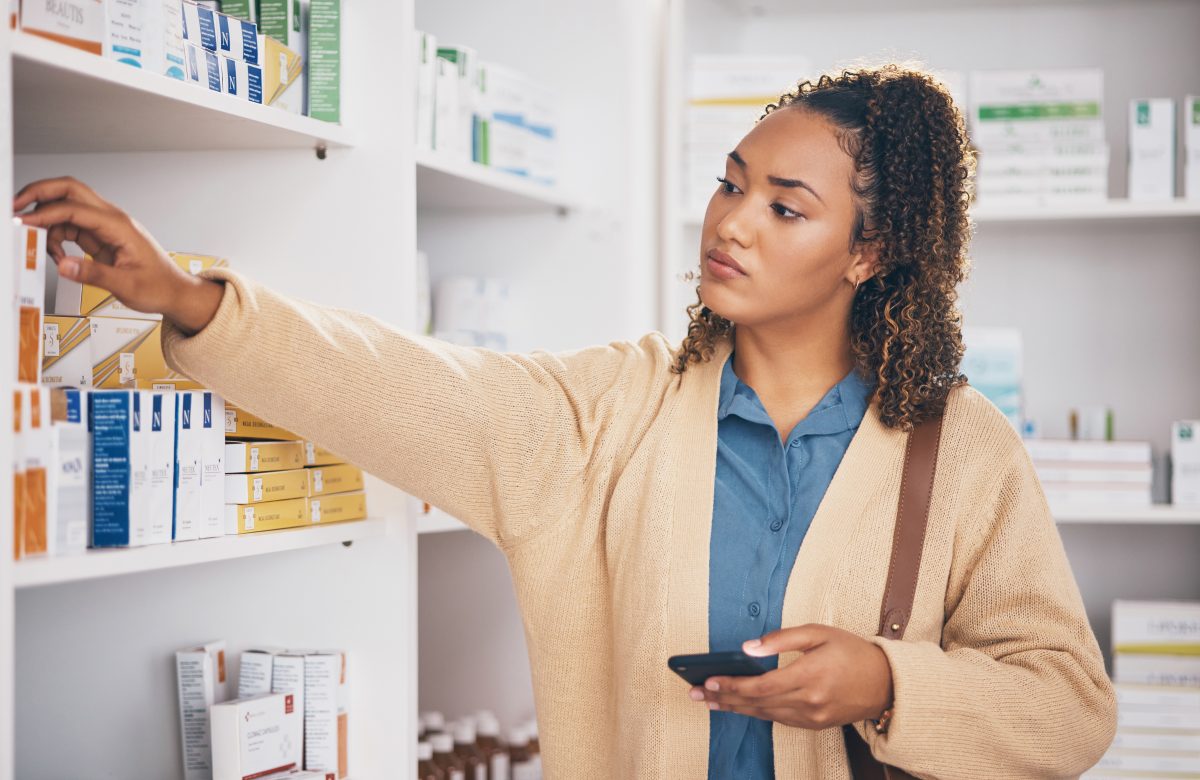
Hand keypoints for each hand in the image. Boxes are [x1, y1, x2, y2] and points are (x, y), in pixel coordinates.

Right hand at [14, 177, 223, 333]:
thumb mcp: (128, 286)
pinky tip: (60, 255)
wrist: (175, 292)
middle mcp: (112, 220)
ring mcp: (106, 227)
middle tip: (16, 208)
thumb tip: (65, 266)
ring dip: (48, 224)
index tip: (23, 223)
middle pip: (70, 190)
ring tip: (45, 249)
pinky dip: (58, 237)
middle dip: (39, 195)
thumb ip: (95, 275)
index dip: (45, 213)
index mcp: (120, 226)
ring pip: (67, 208)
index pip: (75, 208)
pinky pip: (71, 227)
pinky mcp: (101, 237)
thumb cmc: (160, 286)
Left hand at [690, 624, 893, 729]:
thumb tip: (749, 648)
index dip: (731, 685)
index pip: (760, 685)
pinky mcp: (814, 724)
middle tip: (695, 693)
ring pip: (764, 714)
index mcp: (809, 676)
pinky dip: (755, 712)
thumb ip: (782, 639)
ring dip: (734, 708)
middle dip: (722, 698)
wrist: (886, 684)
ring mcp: (811, 717)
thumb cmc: (852, 652)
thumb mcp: (819, 633)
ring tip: (709, 701)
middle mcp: (808, 702)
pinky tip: (739, 706)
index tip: (708, 680)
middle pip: (756, 703)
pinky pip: (777, 719)